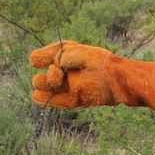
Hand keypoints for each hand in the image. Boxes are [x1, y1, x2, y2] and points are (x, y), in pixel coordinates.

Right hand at [29, 41, 154, 108]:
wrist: (116, 79)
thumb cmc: (99, 62)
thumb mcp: (75, 53)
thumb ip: (57, 56)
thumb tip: (44, 65)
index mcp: (69, 56)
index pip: (46, 56)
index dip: (41, 57)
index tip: (37, 60)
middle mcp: (68, 71)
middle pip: (45, 74)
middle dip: (48, 73)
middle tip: (59, 73)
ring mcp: (70, 86)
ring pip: (46, 87)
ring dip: (46, 84)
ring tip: (57, 81)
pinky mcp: (75, 100)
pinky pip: (56, 101)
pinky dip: (46, 99)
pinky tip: (37, 95)